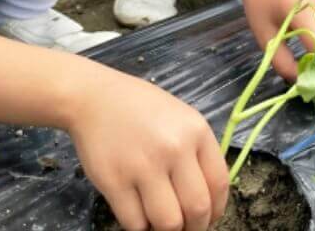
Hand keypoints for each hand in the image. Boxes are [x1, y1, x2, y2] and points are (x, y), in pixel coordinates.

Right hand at [68, 69, 228, 230]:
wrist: (95, 98)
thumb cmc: (141, 108)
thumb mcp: (182, 118)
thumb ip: (197, 153)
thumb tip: (207, 202)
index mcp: (197, 131)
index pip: (219, 184)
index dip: (216, 211)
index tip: (208, 219)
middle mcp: (174, 149)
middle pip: (197, 209)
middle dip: (194, 228)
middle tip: (185, 228)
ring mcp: (143, 166)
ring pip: (168, 223)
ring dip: (167, 230)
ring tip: (160, 222)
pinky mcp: (114, 182)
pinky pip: (135, 223)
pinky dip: (139, 226)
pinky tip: (138, 213)